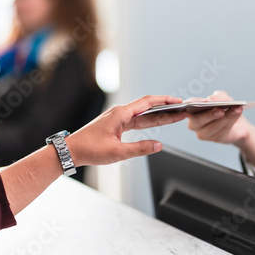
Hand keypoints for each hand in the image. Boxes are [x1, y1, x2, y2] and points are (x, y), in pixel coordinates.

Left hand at [67, 95, 187, 165]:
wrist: (71, 150)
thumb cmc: (89, 149)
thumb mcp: (117, 152)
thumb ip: (139, 148)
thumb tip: (158, 146)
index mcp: (120, 114)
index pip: (147, 103)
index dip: (164, 101)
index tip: (178, 101)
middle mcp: (120, 113)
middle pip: (148, 108)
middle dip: (166, 109)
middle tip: (182, 111)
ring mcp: (118, 119)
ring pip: (143, 115)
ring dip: (159, 116)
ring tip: (175, 117)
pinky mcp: (116, 126)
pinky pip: (137, 121)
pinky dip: (149, 122)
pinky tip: (158, 123)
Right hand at [187, 91, 251, 146]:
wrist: (239, 124)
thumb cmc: (227, 109)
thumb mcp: (224, 98)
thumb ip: (218, 97)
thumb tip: (213, 100)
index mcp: (193, 110)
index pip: (188, 106)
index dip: (193, 104)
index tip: (203, 102)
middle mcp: (195, 123)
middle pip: (197, 120)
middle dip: (209, 115)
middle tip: (220, 110)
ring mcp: (203, 133)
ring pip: (212, 127)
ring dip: (225, 118)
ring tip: (235, 109)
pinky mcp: (215, 139)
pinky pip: (222, 132)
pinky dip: (231, 121)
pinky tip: (237, 113)